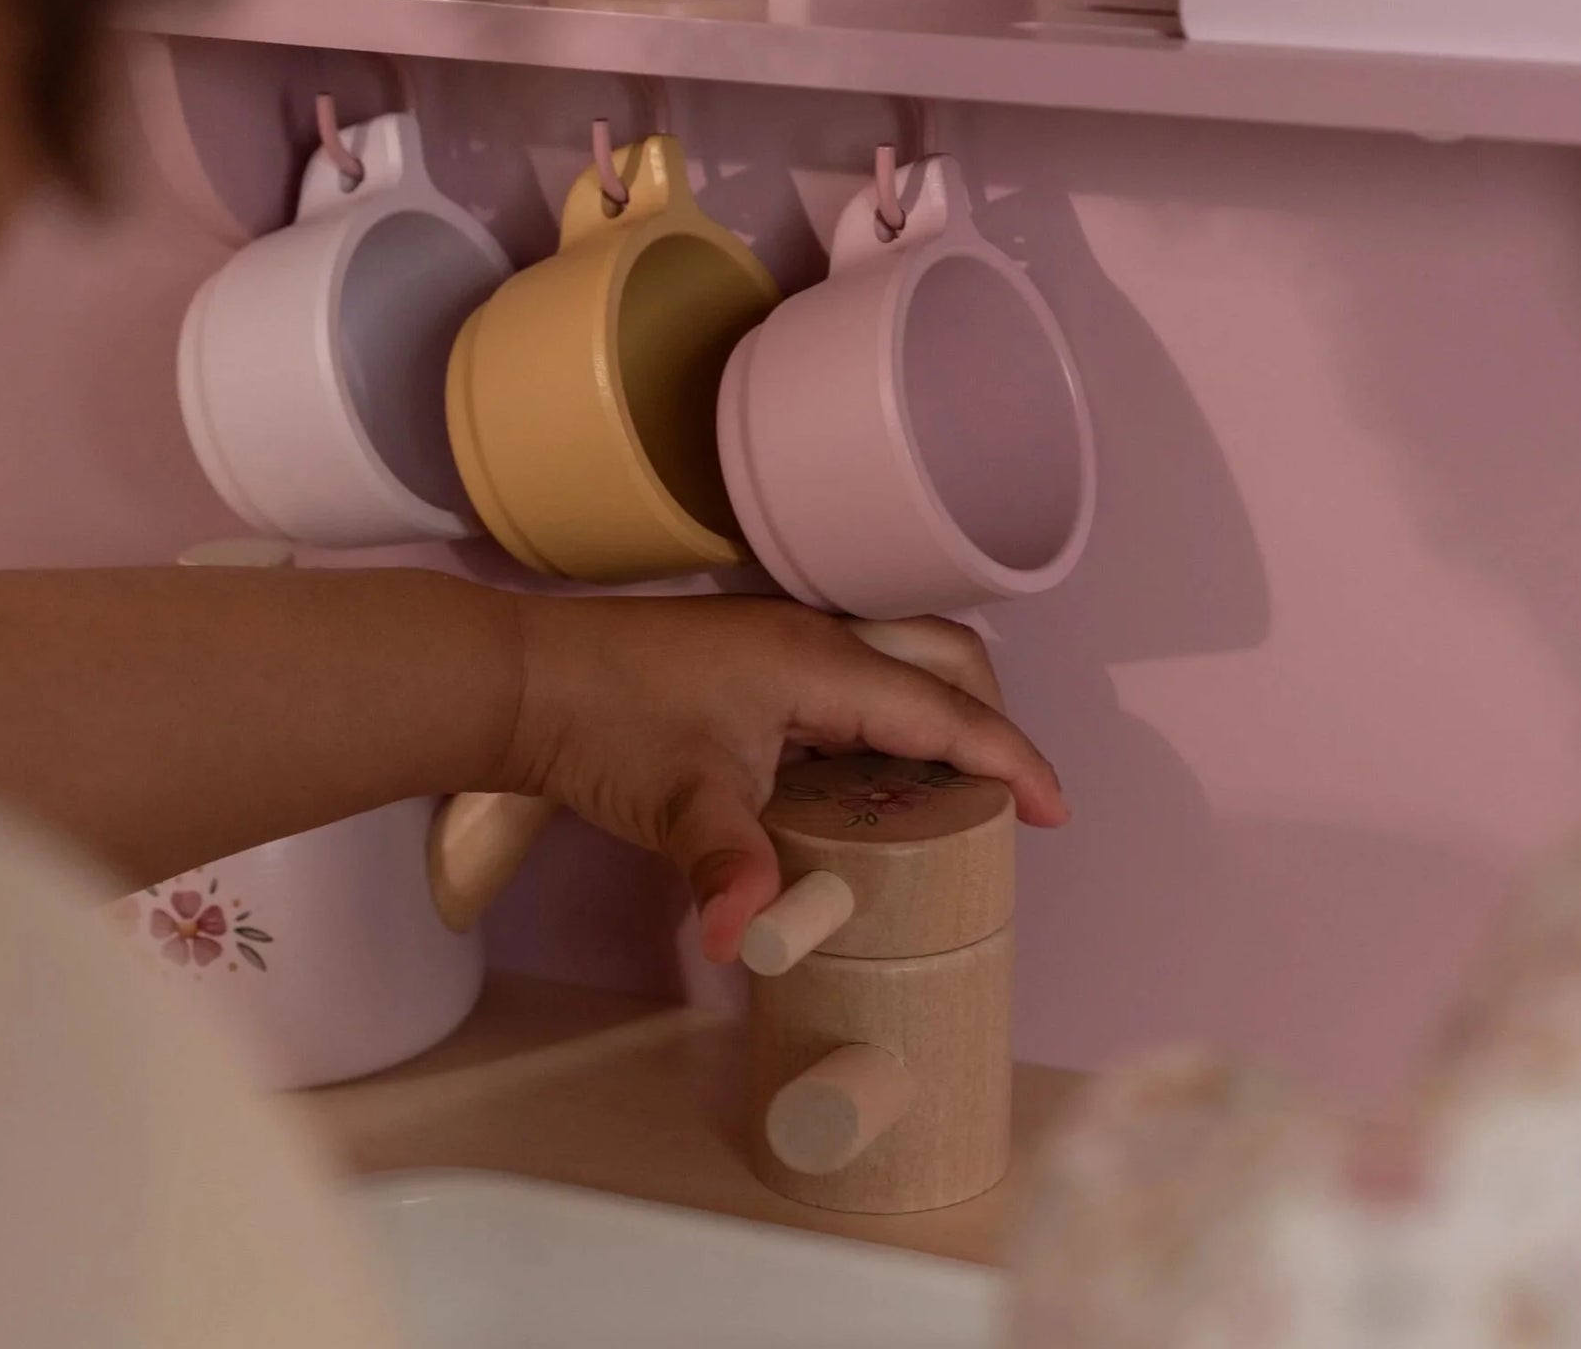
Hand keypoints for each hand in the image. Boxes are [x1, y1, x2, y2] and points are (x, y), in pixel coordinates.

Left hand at [504, 596, 1066, 962]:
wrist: (525, 679)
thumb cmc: (604, 726)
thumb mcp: (676, 803)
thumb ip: (728, 867)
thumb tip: (750, 944)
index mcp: (818, 663)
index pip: (943, 709)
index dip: (1008, 760)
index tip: (1055, 811)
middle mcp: (816, 638)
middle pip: (944, 658)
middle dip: (990, 720)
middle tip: (1005, 799)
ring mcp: (786, 640)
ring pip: (901, 661)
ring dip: (942, 714)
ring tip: (952, 794)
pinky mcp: (759, 656)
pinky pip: (859, 677)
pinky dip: (892, 718)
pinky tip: (871, 776)